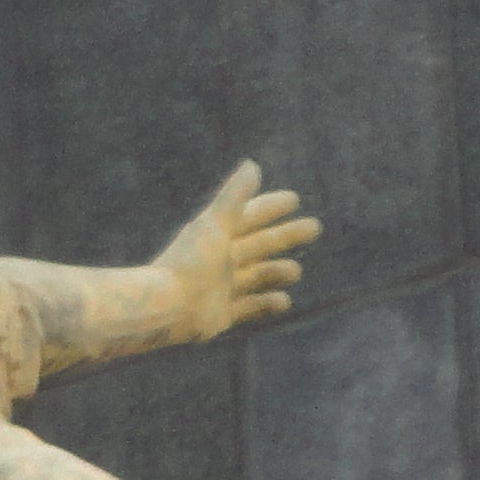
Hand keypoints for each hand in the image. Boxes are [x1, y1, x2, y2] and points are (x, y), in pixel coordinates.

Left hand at [153, 160, 317, 342]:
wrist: (164, 306)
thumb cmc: (189, 262)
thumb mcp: (214, 225)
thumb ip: (234, 197)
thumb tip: (253, 165)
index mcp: (217, 236)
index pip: (250, 216)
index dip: (271, 207)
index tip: (295, 198)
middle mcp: (221, 260)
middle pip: (260, 244)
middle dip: (286, 236)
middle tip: (315, 227)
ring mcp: (222, 287)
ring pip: (257, 276)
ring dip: (277, 272)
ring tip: (295, 270)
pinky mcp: (223, 314)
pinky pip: (250, 308)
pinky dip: (268, 305)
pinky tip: (285, 301)